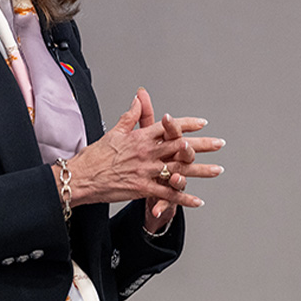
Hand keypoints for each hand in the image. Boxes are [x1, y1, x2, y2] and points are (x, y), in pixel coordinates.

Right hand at [61, 88, 223, 211]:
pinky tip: (197, 201)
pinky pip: (168, 194)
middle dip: (202, 145)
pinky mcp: (142, 188)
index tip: (202, 123)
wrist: (81, 177)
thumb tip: (138, 99)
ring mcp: (145, 171)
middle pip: (179, 147)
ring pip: (179, 170)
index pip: (168, 127)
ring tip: (217, 170)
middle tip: (219, 143)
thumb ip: (130, 116)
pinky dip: (183, 199)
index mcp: (139, 137)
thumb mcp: (113, 132)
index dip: (187, 124)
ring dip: (200, 171)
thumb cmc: (94, 156)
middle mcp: (145, 153)